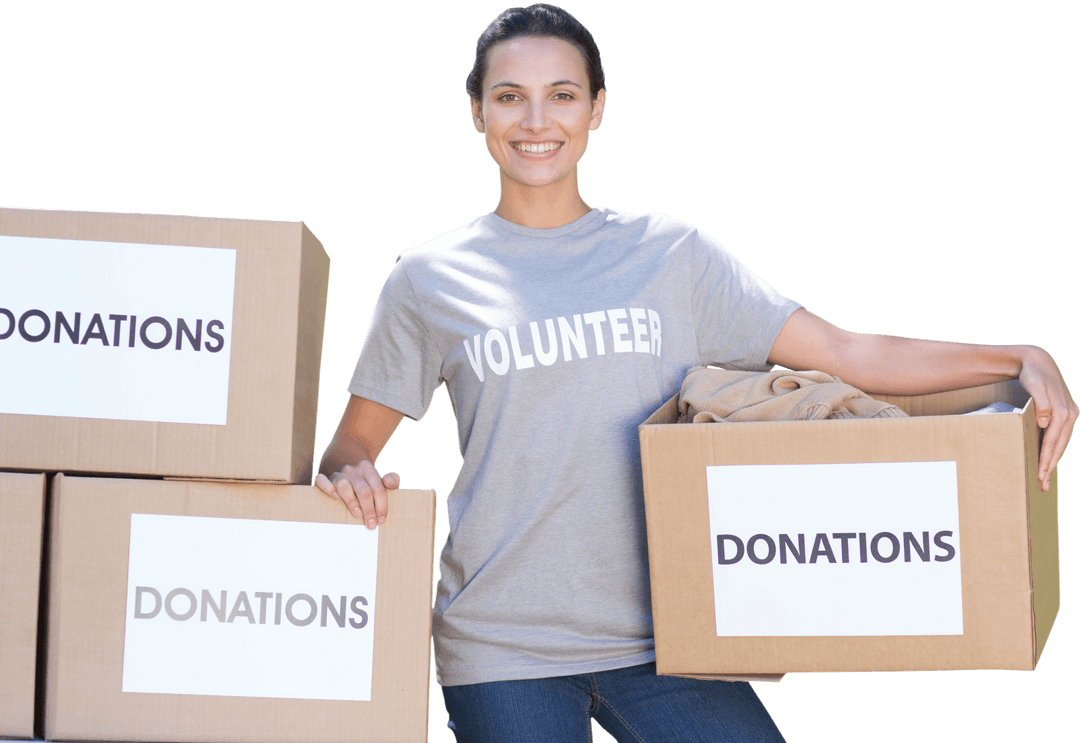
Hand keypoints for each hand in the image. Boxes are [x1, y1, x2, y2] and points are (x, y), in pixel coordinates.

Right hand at [315, 461, 400, 528]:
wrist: (347, 472)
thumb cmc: (366, 482)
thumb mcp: (380, 480)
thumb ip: (392, 480)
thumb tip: (389, 482)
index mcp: (368, 468)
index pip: (378, 488)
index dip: (381, 505)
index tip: (381, 520)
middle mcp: (352, 469)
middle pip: (363, 490)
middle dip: (369, 509)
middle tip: (370, 524)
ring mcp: (338, 473)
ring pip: (343, 485)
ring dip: (351, 502)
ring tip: (357, 514)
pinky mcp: (325, 478)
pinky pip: (321, 480)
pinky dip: (327, 488)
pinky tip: (334, 497)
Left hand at [1017, 346, 1077, 491]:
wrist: (1038, 361)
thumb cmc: (1033, 375)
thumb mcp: (1035, 386)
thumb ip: (1042, 404)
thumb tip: (1044, 422)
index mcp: (1062, 411)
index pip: (1053, 441)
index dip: (1046, 459)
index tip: (1040, 474)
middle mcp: (1070, 414)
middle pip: (1059, 446)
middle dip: (1050, 466)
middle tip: (1042, 484)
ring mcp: (1070, 413)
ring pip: (1062, 443)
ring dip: (1053, 460)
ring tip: (1045, 476)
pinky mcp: (1065, 412)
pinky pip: (1061, 436)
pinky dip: (1056, 448)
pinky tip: (1050, 458)